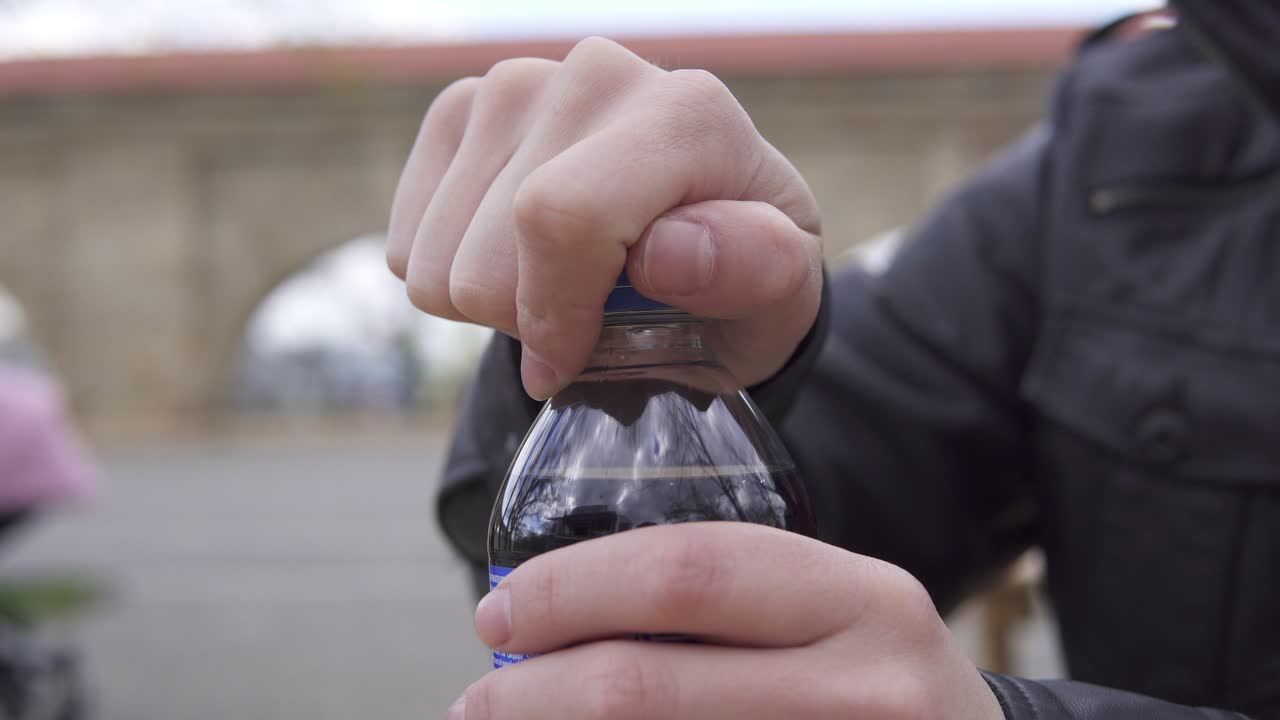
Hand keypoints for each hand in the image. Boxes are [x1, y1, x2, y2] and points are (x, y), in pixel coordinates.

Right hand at [387, 37, 822, 398]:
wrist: (702, 247)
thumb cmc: (740, 278)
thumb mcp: (778, 296)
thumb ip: (750, 270)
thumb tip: (668, 253)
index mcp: (685, 114)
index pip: (560, 217)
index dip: (551, 316)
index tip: (569, 363)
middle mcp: (597, 75)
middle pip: (485, 251)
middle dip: (528, 317)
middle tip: (589, 317)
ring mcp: (520, 84)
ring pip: (435, 254)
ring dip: (492, 300)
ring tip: (562, 286)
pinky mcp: (462, 110)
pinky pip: (408, 239)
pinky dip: (454, 275)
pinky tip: (516, 260)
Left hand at [448, 523, 1004, 718]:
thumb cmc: (876, 681)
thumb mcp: (836, 616)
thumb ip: (730, 601)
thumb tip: (552, 610)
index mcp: (863, 600)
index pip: (685, 572)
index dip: (569, 591)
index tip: (499, 610)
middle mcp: (866, 686)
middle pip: (643, 686)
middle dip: (533, 692)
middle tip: (478, 696)